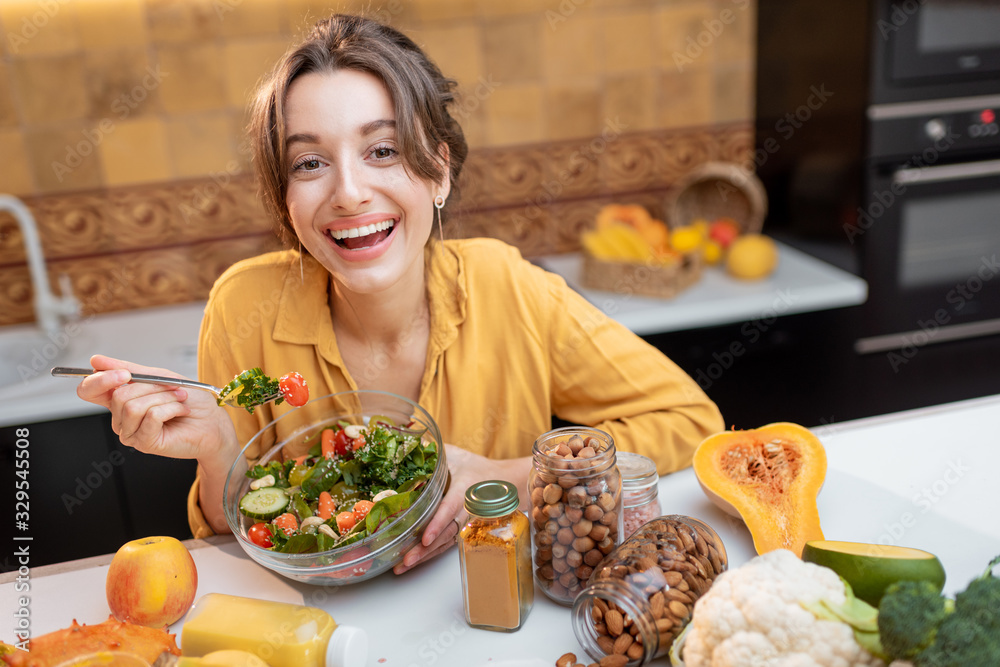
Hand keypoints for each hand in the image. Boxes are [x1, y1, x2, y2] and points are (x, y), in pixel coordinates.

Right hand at [78, 354, 237, 466]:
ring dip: (164, 397)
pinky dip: (171, 408)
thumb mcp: (159, 377)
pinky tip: (181, 411)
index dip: (100, 380)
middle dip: (152, 387)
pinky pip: (150, 416)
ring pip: (133, 406)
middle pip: (118, 395)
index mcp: (121, 399)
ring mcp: (131, 432)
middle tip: (173, 389)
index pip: (89, 390)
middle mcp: (121, 418)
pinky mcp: (144, 442)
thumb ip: (129, 369)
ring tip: (180, 399)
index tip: (124, 373)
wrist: (213, 422)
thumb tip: (96, 360)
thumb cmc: (191, 400)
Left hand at [393, 444, 529, 574]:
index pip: (449, 509)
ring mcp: (465, 524)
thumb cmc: (478, 468)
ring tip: (403, 567)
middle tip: (405, 561)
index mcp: (464, 490)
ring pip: (444, 544)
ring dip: (424, 557)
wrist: (505, 483)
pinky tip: (414, 562)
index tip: (425, 538)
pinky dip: (430, 555)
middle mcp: (465, 511)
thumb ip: (433, 451)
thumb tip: (406, 442)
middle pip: (445, 534)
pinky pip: (446, 545)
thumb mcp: (456, 455)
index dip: (437, 524)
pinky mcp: (462, 532)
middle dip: (425, 549)